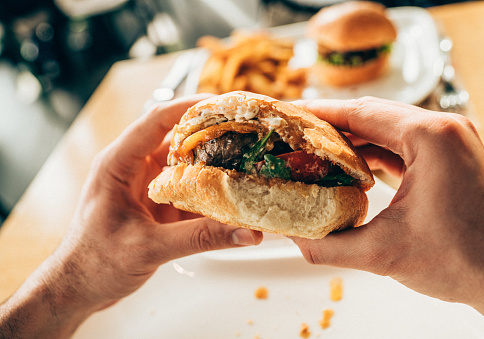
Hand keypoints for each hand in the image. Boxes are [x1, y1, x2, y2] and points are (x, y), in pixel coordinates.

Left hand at [0, 95, 261, 337]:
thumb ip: (200, 238)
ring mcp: (146, 186)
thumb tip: (246, 233)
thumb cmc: (95, 263)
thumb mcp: (149, 248)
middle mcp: (133, 168)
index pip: (156, 121)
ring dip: (214, 164)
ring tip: (247, 160)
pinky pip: (188, 190)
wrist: (79, 288)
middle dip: (210, 133)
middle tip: (244, 132)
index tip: (221, 104)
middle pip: (176, 138)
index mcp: (119, 164)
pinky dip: (209, 193)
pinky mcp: (157, 204)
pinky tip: (232, 197)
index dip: (188, 107)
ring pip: (185, 164)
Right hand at [292, 97, 483, 335]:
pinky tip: (350, 166)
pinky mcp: (451, 157)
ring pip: (388, 129)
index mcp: (430, 138)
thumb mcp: (384, 253)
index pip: (362, 112)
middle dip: (333, 125)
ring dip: (353, 139)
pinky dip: (375, 153)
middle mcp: (444, 130)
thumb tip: (293, 236)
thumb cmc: (464, 261)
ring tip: (316, 150)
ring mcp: (451, 141)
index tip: (292, 113)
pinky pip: (403, 145)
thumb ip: (329, 246)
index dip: (321, 112)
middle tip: (297, 133)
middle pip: (373, 115)